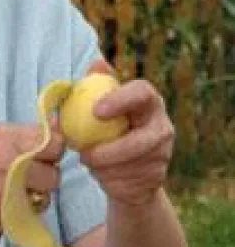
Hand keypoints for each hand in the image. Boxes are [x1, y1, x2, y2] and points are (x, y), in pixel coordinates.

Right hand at [0, 123, 64, 233]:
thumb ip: (27, 134)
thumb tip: (58, 125)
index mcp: (8, 142)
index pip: (55, 145)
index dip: (53, 150)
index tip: (46, 152)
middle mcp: (10, 168)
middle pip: (54, 176)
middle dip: (45, 175)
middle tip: (30, 173)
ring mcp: (8, 196)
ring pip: (44, 199)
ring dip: (35, 195)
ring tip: (15, 188)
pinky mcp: (5, 218)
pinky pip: (29, 214)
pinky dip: (21, 209)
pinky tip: (5, 201)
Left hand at [79, 60, 174, 205]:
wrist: (128, 166)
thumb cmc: (109, 127)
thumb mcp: (102, 107)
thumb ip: (96, 86)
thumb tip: (96, 64)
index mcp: (148, 102)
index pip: (142, 92)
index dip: (121, 99)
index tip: (96, 110)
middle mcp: (162, 126)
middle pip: (142, 140)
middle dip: (113, 150)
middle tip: (84, 153)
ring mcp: (162, 154)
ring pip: (131, 165)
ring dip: (104, 166)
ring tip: (87, 160)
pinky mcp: (156, 178)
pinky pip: (128, 182)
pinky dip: (108, 180)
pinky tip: (99, 174)